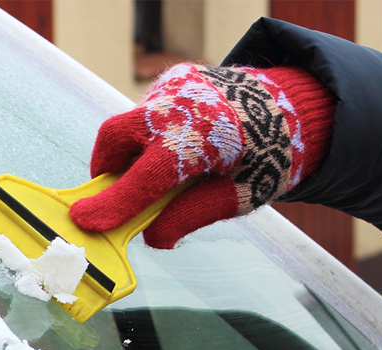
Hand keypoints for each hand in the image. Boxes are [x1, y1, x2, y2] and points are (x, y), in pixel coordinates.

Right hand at [69, 63, 334, 248]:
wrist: (295, 106)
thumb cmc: (269, 155)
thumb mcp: (238, 196)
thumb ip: (191, 216)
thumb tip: (151, 236)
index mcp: (203, 138)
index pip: (146, 177)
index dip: (114, 203)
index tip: (85, 221)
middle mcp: (182, 105)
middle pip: (117, 136)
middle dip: (107, 170)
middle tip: (113, 199)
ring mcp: (175, 87)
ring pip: (129, 124)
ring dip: (131, 154)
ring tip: (158, 176)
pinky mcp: (175, 80)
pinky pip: (147, 113)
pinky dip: (150, 136)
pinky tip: (181, 148)